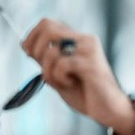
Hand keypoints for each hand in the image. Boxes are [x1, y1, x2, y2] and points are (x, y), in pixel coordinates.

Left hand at [22, 19, 134, 134]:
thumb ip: (46, 60)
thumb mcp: (59, 75)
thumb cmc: (86, 94)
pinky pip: (62, 65)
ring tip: (60, 82)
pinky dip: (58, 78)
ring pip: (52, 50)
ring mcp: (89, 51)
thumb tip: (25, 45)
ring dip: (48, 71)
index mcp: (78, 39)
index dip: (32, 37)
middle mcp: (85, 40)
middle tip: (42, 68)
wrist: (110, 111)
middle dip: (36, 49)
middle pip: (48, 28)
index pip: (47, 23)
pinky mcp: (91, 65)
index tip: (29, 54)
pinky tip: (69, 84)